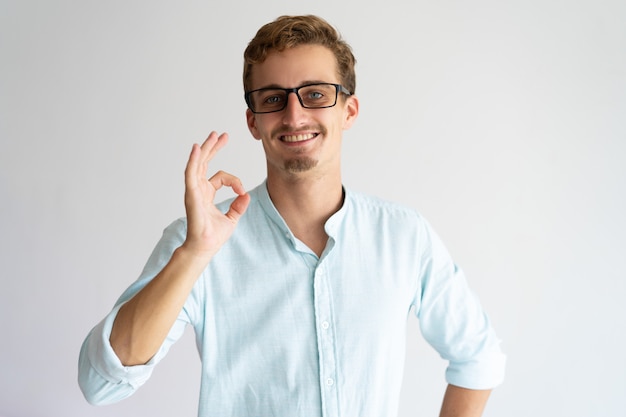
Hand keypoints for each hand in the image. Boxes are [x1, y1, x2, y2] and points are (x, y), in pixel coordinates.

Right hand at [181, 132, 249, 258]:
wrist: (206, 247)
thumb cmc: (214, 235)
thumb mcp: (232, 218)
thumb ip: (238, 206)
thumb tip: (246, 195)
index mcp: (206, 193)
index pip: (220, 177)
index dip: (234, 180)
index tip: (241, 189)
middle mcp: (198, 189)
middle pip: (205, 162)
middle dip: (214, 148)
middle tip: (221, 135)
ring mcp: (193, 190)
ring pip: (198, 163)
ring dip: (206, 148)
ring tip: (214, 135)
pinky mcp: (191, 194)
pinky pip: (191, 173)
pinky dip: (193, 159)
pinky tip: (197, 147)